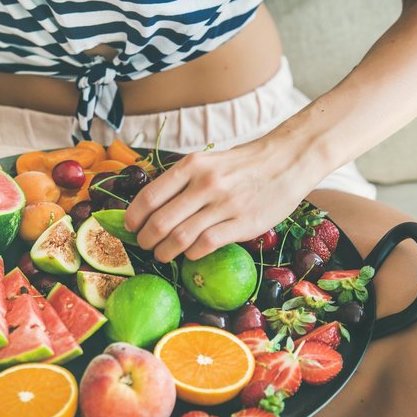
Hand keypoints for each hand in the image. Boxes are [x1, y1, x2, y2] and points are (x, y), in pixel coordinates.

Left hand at [124, 138, 319, 262]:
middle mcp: (205, 184)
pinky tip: (190, 253)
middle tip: (145, 245)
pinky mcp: (243, 223)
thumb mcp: (206, 161)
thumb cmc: (240, 165)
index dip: (134, 217)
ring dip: (165, 251)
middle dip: (146, 240)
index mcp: (191, 166)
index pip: (149, 197)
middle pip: (160, 221)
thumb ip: (180, 181)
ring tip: (162, 255)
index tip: (131, 227)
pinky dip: (191, 253)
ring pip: (180, 237)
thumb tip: (149, 206)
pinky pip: (206, 244)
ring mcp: (224, 204)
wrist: (286, 161)